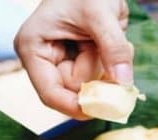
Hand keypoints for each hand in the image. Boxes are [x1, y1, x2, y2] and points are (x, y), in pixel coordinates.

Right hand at [15, 0, 132, 117]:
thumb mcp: (100, 12)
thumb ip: (112, 47)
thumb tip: (124, 84)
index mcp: (34, 48)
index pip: (50, 94)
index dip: (77, 107)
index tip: (106, 108)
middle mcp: (45, 61)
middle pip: (76, 94)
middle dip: (98, 78)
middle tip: (107, 48)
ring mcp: (64, 64)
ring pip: (93, 89)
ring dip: (109, 69)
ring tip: (109, 35)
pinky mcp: (81, 65)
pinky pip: (104, 81)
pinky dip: (115, 67)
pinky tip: (113, 42)